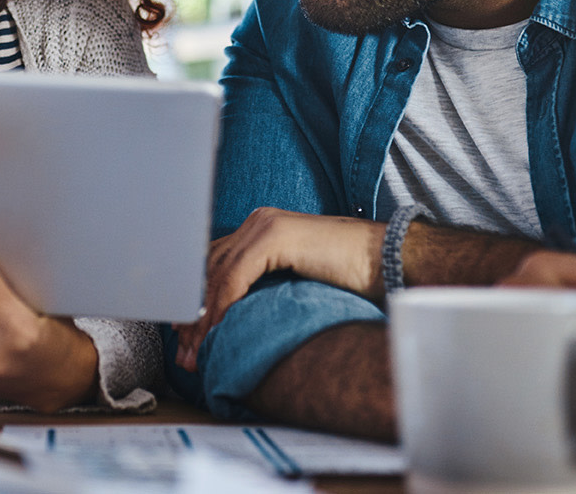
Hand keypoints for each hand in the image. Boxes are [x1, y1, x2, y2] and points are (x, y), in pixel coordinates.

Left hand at [173, 207, 383, 372]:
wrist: (391, 261)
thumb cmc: (352, 279)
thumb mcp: (296, 284)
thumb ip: (266, 289)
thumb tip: (233, 322)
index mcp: (261, 228)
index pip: (213, 264)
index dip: (197, 303)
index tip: (188, 339)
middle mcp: (258, 221)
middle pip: (208, 268)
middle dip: (193, 315)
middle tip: (185, 353)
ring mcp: (265, 225)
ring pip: (216, 274)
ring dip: (203, 318)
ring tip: (197, 353)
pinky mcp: (275, 238)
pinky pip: (235, 276)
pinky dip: (222, 307)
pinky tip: (219, 334)